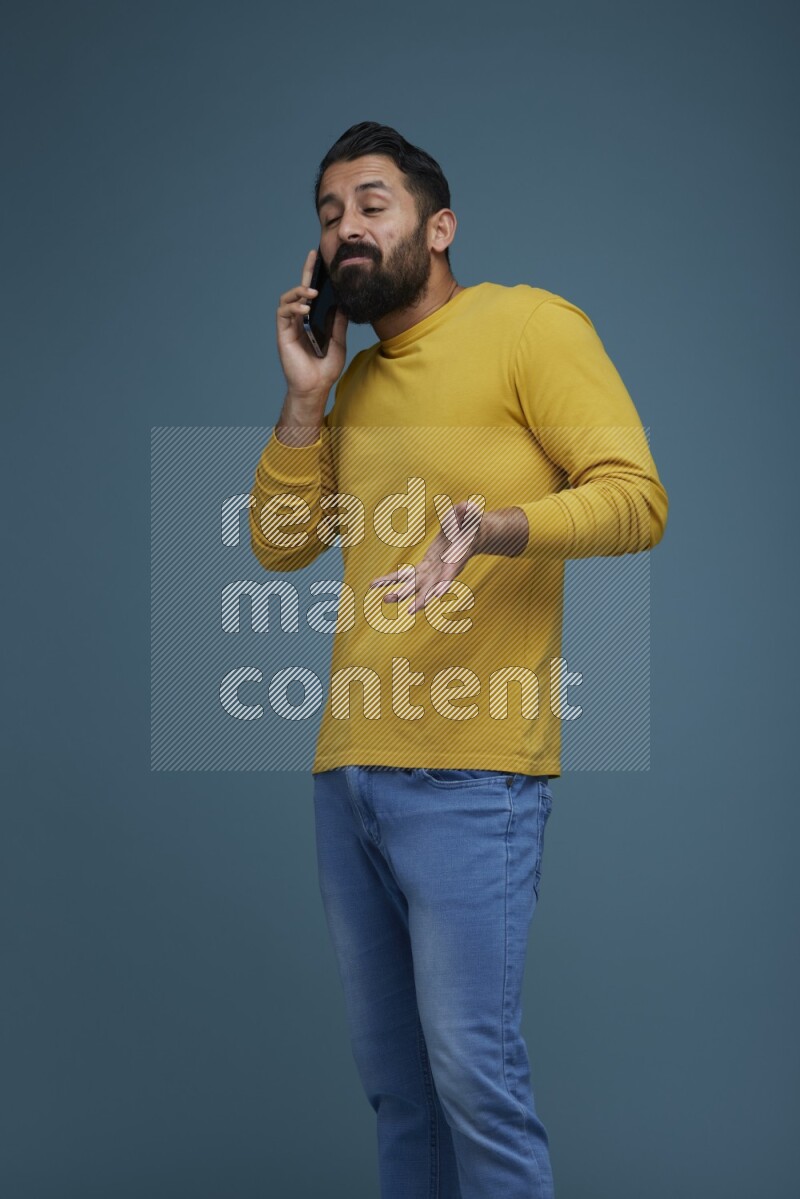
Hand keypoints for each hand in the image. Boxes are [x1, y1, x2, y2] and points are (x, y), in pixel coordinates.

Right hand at [276, 249, 348, 401]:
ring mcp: (290, 326)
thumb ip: (339, 323)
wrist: (316, 387)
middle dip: (306, 272)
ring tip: (313, 293)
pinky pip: (283, 313)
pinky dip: (293, 307)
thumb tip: (344, 303)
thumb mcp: (338, 342)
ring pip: (288, 298)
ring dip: (299, 291)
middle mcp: (300, 320)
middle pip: (300, 290)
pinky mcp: (283, 334)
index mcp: (312, 320)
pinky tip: (305, 308)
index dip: (315, 276)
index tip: (322, 260)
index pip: (313, 294)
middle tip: (313, 256)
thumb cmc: (325, 369)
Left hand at [368, 498, 484, 614]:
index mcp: (456, 559)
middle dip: (421, 599)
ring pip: (414, 586)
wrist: (469, 536)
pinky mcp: (423, 568)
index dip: (444, 584)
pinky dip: (391, 580)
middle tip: (410, 610)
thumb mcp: (471, 515)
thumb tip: (465, 506)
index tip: (438, 595)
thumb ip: (468, 512)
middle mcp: (443, 570)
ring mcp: (432, 571)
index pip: (450, 574)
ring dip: (400, 593)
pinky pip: (405, 576)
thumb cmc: (471, 524)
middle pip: (431, 588)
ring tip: (385, 599)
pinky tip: (375, 584)